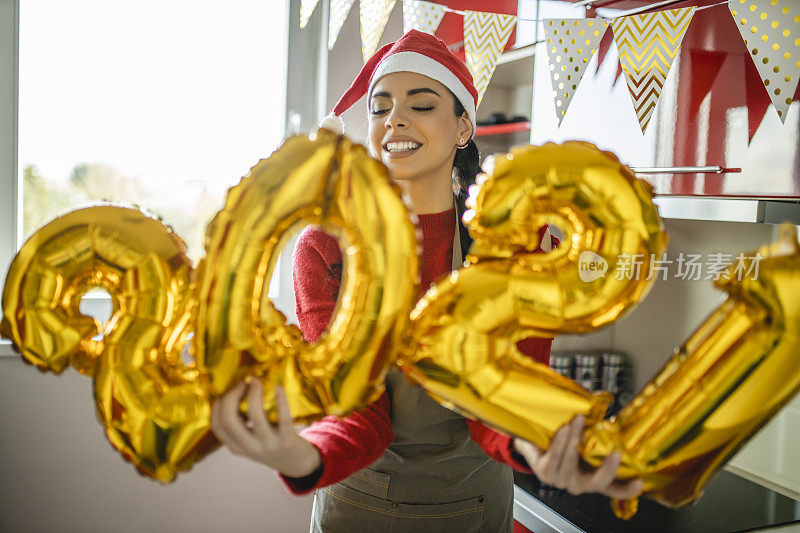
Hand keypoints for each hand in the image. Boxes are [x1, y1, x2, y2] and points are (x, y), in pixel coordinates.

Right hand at [210, 379, 321, 477]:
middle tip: (241, 383)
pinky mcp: (288, 440)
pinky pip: (283, 417)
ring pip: (255, 416)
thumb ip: (239, 425)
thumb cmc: (270, 445)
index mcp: (236, 447)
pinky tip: (278, 388)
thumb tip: (232, 391)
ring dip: (254, 393)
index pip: (216, 425)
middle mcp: (249, 448)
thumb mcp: (249, 441)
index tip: (226, 391)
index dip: (218, 404)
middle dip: (231, 396)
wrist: (295, 463)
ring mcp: (268, 445)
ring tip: (256, 381)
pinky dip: (280, 399)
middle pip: (228, 420)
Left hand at [513, 415, 642, 498]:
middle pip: (598, 482)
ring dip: (576, 440)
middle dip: (608, 469)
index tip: (639, 481)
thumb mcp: (581, 433)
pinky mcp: (545, 474)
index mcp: (592, 476)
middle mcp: (579, 483)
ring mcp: (562, 480)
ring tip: (579, 420)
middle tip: (616, 454)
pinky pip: (556, 458)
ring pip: (572, 463)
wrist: (532, 438)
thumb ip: (595, 425)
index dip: (627, 489)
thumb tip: (606, 401)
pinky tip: (565, 429)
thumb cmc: (560, 437)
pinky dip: (561, 442)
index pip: (613, 488)